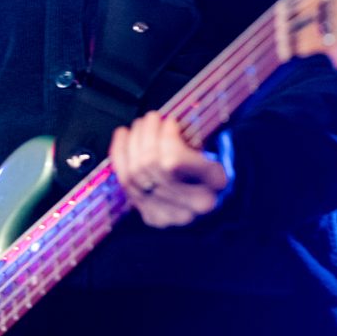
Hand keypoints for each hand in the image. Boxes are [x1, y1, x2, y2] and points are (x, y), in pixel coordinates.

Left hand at [109, 112, 229, 227]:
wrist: (214, 199)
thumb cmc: (215, 165)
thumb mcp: (216, 145)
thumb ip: (194, 135)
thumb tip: (165, 120)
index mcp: (214, 183)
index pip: (173, 161)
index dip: (163, 137)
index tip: (169, 122)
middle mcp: (192, 205)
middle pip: (151, 165)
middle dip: (146, 134)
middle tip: (151, 118)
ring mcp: (170, 216)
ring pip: (135, 173)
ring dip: (133, 142)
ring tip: (140, 125)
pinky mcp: (153, 217)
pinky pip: (125, 183)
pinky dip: (120, 154)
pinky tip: (123, 135)